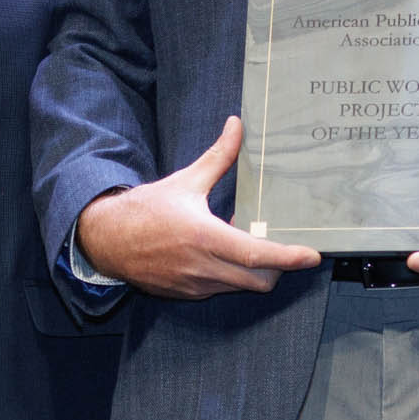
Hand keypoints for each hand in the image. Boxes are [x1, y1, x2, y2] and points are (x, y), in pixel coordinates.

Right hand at [73, 116, 321, 300]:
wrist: (106, 240)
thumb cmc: (146, 210)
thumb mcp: (185, 181)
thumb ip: (218, 156)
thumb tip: (237, 125)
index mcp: (206, 237)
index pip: (258, 255)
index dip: (289, 258)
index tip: (312, 256)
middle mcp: (203, 267)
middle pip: (259, 281)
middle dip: (278, 268)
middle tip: (284, 249)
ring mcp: (195, 285)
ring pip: (240, 286)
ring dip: (252, 270)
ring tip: (243, 243)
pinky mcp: (187, 294)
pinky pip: (220, 289)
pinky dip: (230, 275)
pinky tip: (220, 254)